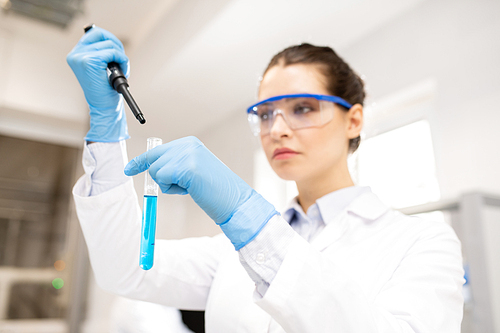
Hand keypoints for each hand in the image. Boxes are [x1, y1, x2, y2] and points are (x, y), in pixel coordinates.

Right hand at [67, 26, 129, 141]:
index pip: (93, 33)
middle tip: (121, 60)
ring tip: (121, 71)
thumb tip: (107, 37)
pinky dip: (123, 61)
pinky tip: (123, 72)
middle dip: (116, 45)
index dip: (109, 40)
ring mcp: (80, 57)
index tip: (116, 53)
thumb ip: (99, 52)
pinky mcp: (90, 62)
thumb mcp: (100, 68)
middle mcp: (75, 54)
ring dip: (121, 56)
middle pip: (101, 34)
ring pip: (109, 44)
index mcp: (75, 55)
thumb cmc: (105, 90)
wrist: (105, 108)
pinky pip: (114, 52)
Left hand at [124, 136, 277, 249]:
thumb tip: (151, 169)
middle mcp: (187, 145)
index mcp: (189, 143)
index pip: (158, 150)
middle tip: (183, 187)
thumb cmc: (213, 190)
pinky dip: (172, 189)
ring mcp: (186, 154)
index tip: (129, 169)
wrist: (233, 200)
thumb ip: (175, 166)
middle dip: (160, 178)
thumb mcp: (193, 171)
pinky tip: (190, 189)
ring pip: (156, 171)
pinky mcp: (185, 167)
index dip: (141, 161)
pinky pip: (162, 179)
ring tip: (190, 187)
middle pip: (154, 161)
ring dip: (168, 185)